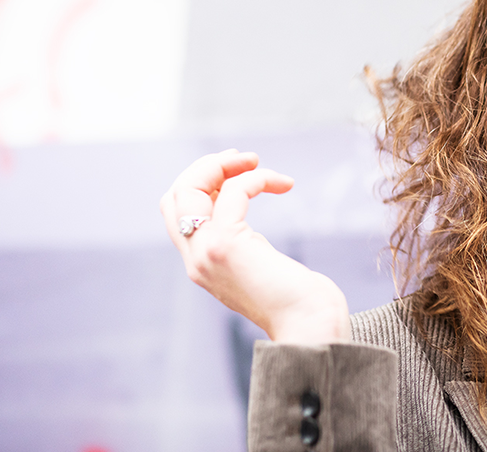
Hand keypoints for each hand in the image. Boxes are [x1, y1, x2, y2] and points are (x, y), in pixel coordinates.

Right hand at [160, 149, 350, 343]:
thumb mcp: (260, 265)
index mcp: (201, 264)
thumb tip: (247, 221)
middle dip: (207, 167)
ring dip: (225, 164)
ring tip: (256, 161)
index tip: (234, 170)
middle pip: (176, 194)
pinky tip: (284, 184)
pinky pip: (233, 191)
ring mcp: (207, 252)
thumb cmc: (300, 301)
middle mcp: (196, 259)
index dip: (200, 183)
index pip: (176, 212)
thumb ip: (244, 246)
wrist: (311, 328)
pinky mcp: (227, 245)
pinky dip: (257, 178)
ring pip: (190, 187)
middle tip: (244, 158)